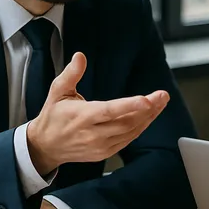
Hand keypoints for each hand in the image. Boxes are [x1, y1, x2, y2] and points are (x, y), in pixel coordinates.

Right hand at [27, 52, 169, 174]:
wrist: (46, 146)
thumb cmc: (53, 115)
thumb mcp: (57, 91)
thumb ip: (71, 73)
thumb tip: (80, 56)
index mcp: (82, 117)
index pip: (109, 111)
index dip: (130, 106)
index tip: (147, 99)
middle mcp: (93, 134)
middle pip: (126, 122)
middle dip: (148, 108)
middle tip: (163, 95)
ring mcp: (100, 146)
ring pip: (131, 131)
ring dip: (149, 117)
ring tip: (161, 102)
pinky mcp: (106, 152)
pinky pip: (128, 139)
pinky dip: (141, 126)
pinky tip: (150, 114)